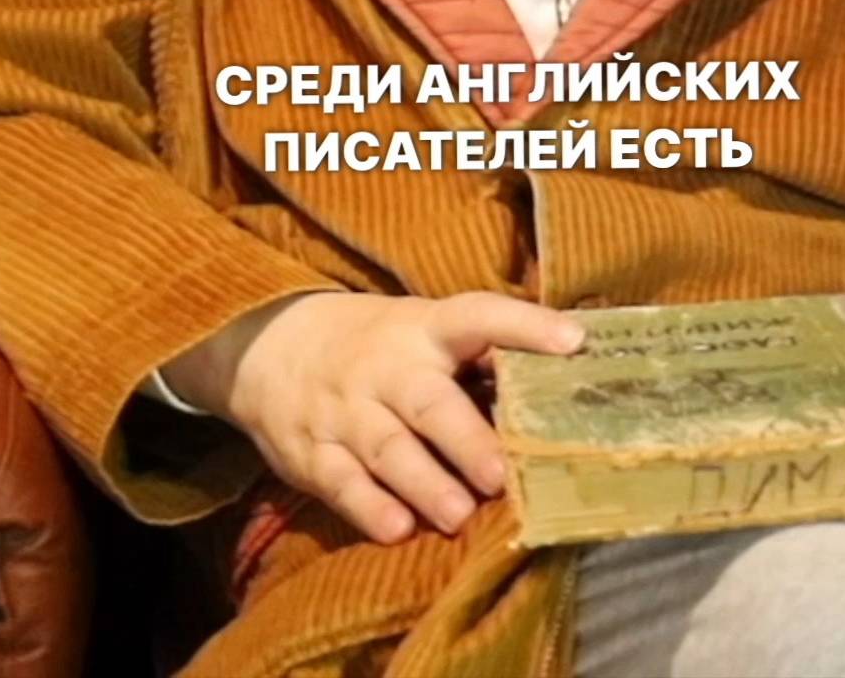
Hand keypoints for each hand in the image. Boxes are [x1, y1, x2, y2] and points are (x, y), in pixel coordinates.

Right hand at [161, 290, 582, 543]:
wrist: (271, 347)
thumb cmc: (378, 347)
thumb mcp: (420, 332)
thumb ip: (477, 357)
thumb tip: (562, 380)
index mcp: (423, 329)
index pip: (478, 315)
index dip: (525, 324)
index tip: (573, 341)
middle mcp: (386, 368)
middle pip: (426, 400)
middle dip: (464, 438)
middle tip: (500, 473)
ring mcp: (346, 410)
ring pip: (386, 448)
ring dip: (424, 482)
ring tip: (460, 514)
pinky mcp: (313, 453)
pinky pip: (340, 481)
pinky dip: (367, 507)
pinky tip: (397, 529)